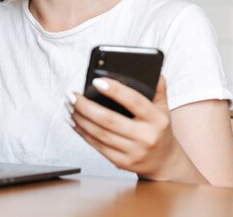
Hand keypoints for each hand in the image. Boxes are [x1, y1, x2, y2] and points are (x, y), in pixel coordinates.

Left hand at [65, 75, 200, 181]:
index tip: (96, 81)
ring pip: (99, 133)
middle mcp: (146, 137)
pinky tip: (74, 122)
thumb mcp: (163, 108)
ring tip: (69, 106)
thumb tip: (152, 71)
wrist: (164, 162)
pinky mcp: (122, 163)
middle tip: (71, 95)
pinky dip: (82, 133)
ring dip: (80, 119)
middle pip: (109, 120)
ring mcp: (133, 152)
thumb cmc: (159, 129)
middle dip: (85, 106)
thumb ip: (158, 89)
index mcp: (157, 119)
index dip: (115, 90)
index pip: (134, 101)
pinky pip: (97, 146)